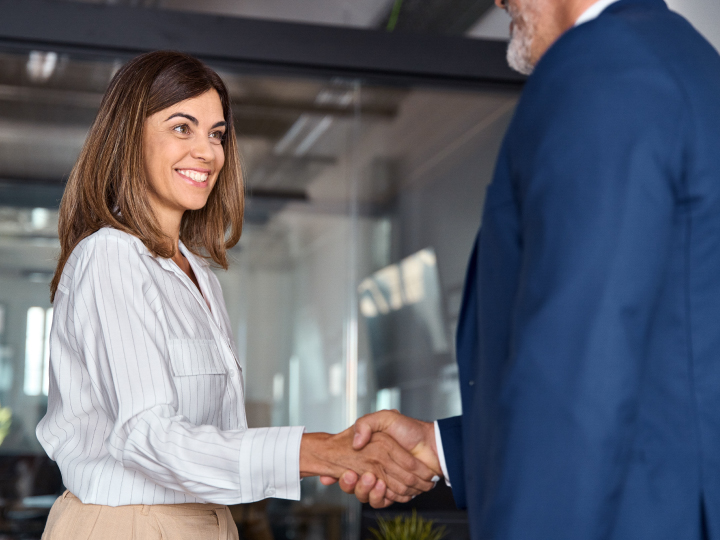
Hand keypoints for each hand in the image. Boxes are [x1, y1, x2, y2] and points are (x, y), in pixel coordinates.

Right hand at [320, 410, 439, 506]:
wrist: (433, 444)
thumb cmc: (410, 429)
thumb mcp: (386, 418)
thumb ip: (366, 424)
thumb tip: (355, 443)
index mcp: (369, 453)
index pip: (349, 469)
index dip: (344, 474)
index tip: (346, 471)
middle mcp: (374, 469)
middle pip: (356, 485)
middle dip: (353, 484)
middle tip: (354, 475)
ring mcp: (385, 482)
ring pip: (367, 496)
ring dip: (367, 490)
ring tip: (372, 479)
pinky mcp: (395, 493)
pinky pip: (383, 502)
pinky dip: (383, 496)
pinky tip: (383, 486)